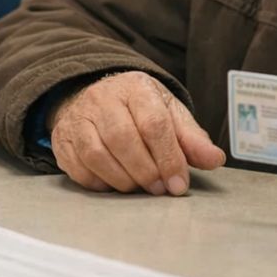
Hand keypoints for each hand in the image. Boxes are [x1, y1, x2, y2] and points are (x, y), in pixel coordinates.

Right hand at [49, 71, 225, 194]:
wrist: (100, 99)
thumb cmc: (140, 110)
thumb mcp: (170, 115)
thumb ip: (192, 139)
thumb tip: (215, 160)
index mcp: (136, 87)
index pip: (153, 123)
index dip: (168, 157)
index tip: (179, 184)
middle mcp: (102, 98)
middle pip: (123, 138)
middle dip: (146, 171)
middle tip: (160, 189)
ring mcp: (78, 117)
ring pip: (97, 154)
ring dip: (123, 180)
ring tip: (140, 188)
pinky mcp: (62, 139)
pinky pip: (78, 168)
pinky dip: (100, 183)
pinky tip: (116, 184)